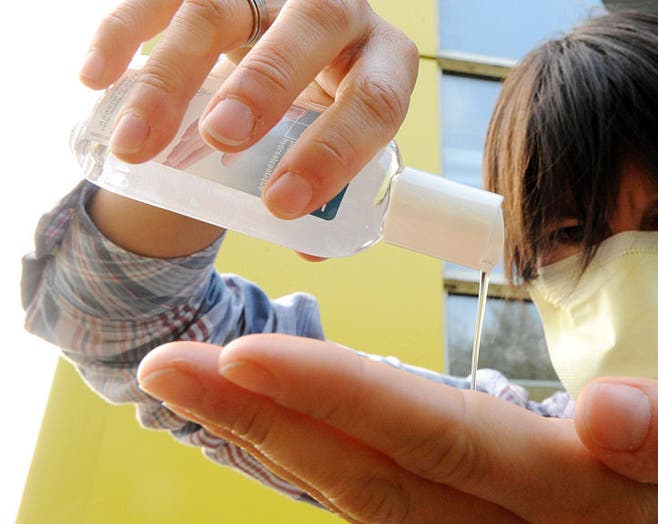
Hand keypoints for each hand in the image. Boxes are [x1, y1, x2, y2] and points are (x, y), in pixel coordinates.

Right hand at [80, 0, 417, 218]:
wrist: (287, 62)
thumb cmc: (319, 116)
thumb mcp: (333, 148)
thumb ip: (328, 195)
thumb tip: (310, 249)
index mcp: (384, 60)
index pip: (375, 101)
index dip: (334, 152)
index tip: (280, 205)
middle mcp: (337, 11)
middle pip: (311, 24)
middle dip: (264, 83)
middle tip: (221, 138)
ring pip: (218, 10)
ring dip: (170, 78)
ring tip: (135, 145)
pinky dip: (123, 35)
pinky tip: (98, 80)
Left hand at [138, 334, 657, 522]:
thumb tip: (603, 414)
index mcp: (563, 491)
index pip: (436, 438)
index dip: (341, 398)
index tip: (247, 355)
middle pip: (366, 476)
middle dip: (264, 420)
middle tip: (169, 369)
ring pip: (355, 498)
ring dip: (267, 442)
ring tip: (189, 388)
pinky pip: (373, 506)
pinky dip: (307, 465)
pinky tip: (255, 427)